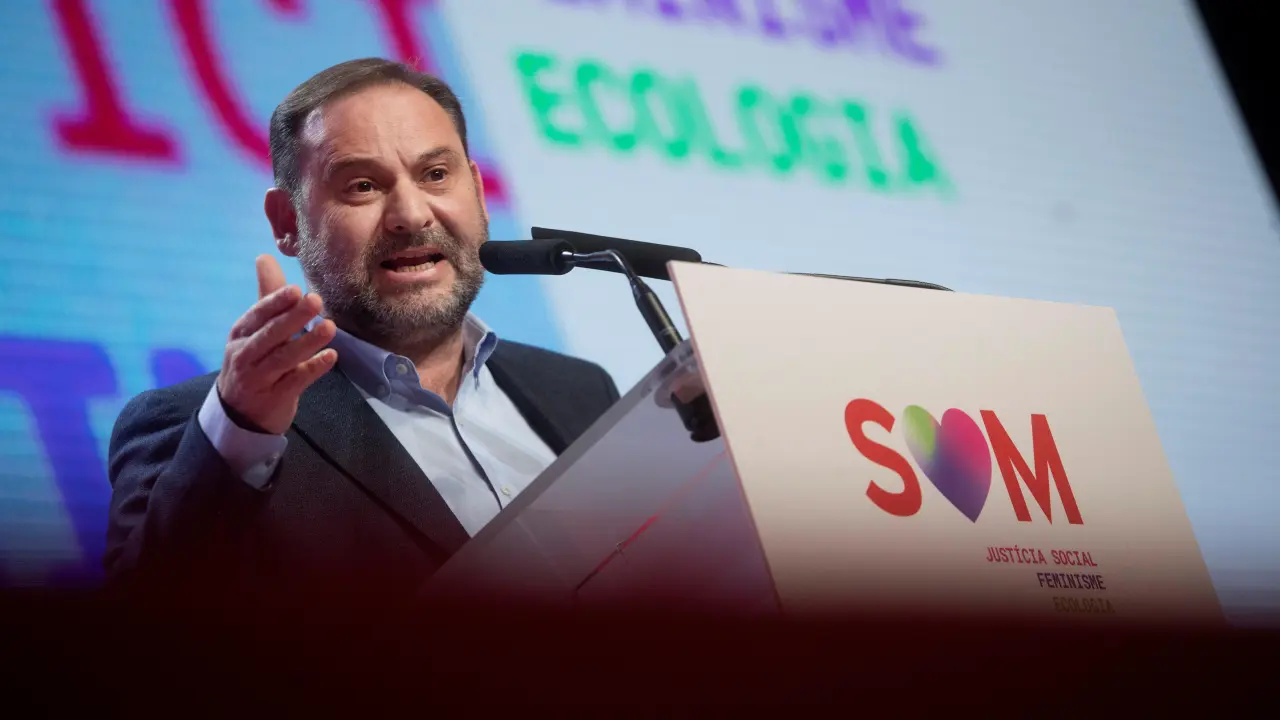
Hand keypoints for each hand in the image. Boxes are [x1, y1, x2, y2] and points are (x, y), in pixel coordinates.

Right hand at [216, 255, 337, 434]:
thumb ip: (266, 296)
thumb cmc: (253, 361)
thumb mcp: (254, 330)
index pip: (257, 315)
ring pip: (284, 359)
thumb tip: (264, 257)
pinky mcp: (275, 398)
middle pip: (270, 335)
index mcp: (240, 334)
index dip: (275, 302)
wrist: (240, 413)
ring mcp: (259, 379)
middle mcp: (245, 355)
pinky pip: (296, 381)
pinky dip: (313, 369)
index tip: (295, 289)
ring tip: (329, 327)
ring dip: (308, 342)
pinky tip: (331, 357)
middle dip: (292, 317)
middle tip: (315, 300)